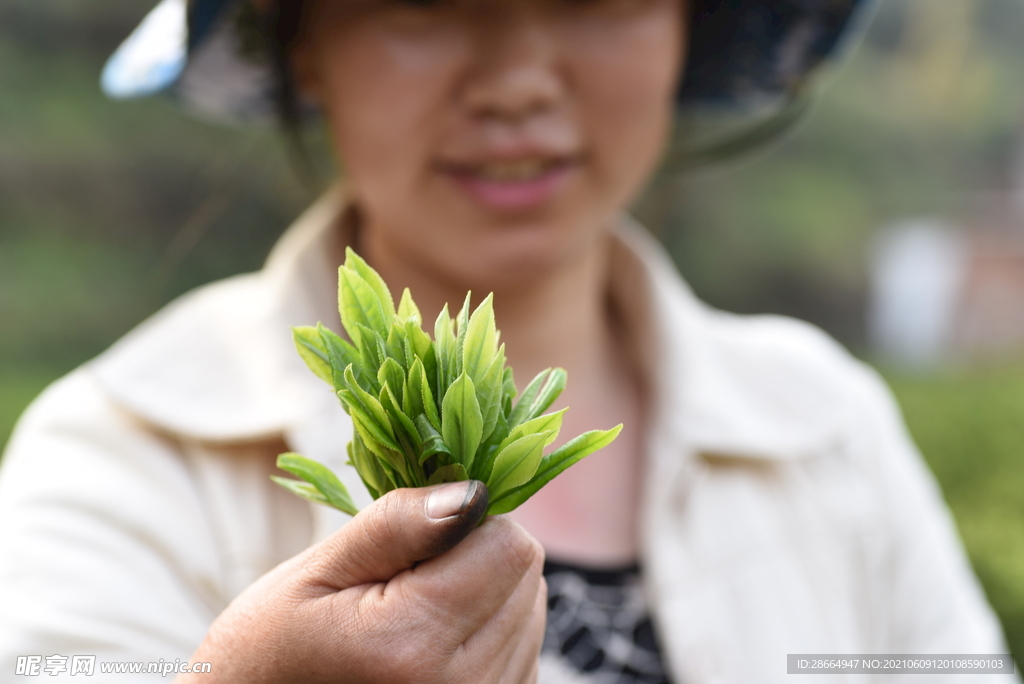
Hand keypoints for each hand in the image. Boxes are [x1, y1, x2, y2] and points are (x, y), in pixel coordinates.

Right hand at [178, 481, 545, 682]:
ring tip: (412, 615)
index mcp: (414, 646)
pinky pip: (524, 643)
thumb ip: (397, 526)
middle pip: (525, 573)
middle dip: (475, 556)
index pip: (508, 545)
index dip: (465, 521)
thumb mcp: (316, 573)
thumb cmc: (272, 647)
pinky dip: (488, 629)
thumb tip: (473, 493)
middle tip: (403, 581)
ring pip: (530, 605)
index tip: (415, 539)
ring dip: (485, 593)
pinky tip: (433, 643)